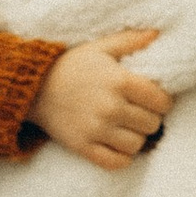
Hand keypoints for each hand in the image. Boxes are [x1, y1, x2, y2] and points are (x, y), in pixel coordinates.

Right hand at [31, 28, 170, 167]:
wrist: (32, 88)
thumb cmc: (71, 66)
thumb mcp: (100, 47)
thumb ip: (131, 40)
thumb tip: (158, 33)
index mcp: (119, 81)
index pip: (161, 101)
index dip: (163, 101)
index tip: (155, 99)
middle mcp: (110, 107)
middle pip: (152, 124)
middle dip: (150, 118)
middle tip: (140, 113)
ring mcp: (96, 130)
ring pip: (137, 145)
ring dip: (137, 137)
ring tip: (128, 128)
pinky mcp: (83, 147)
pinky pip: (117, 162)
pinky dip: (122, 157)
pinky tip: (118, 145)